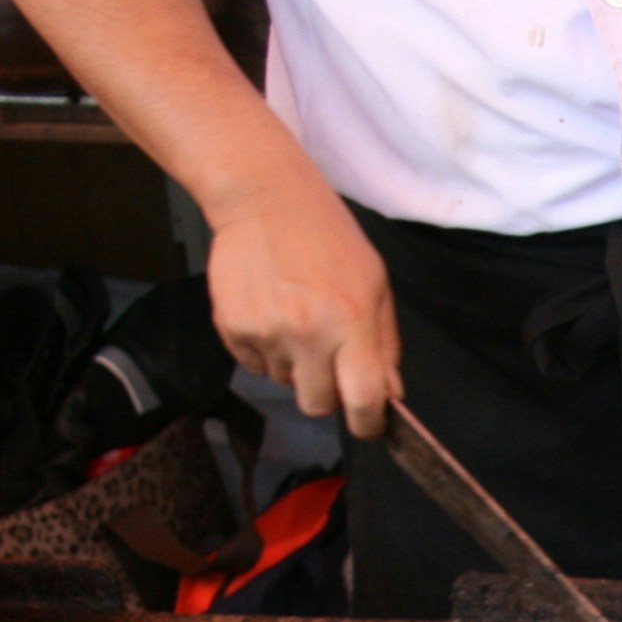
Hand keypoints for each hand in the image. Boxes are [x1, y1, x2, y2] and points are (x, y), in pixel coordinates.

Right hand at [203, 169, 402, 439]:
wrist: (264, 198)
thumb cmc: (327, 237)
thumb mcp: (375, 284)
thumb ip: (385, 345)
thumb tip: (389, 395)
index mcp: (352, 323)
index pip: (363, 400)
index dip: (368, 422)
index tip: (368, 423)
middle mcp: (308, 333)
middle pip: (318, 405)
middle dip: (327, 392)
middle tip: (328, 358)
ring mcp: (266, 333)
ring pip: (284, 384)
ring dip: (294, 365)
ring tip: (295, 316)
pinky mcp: (232, 328)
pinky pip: (253, 365)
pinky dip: (264, 349)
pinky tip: (271, 310)